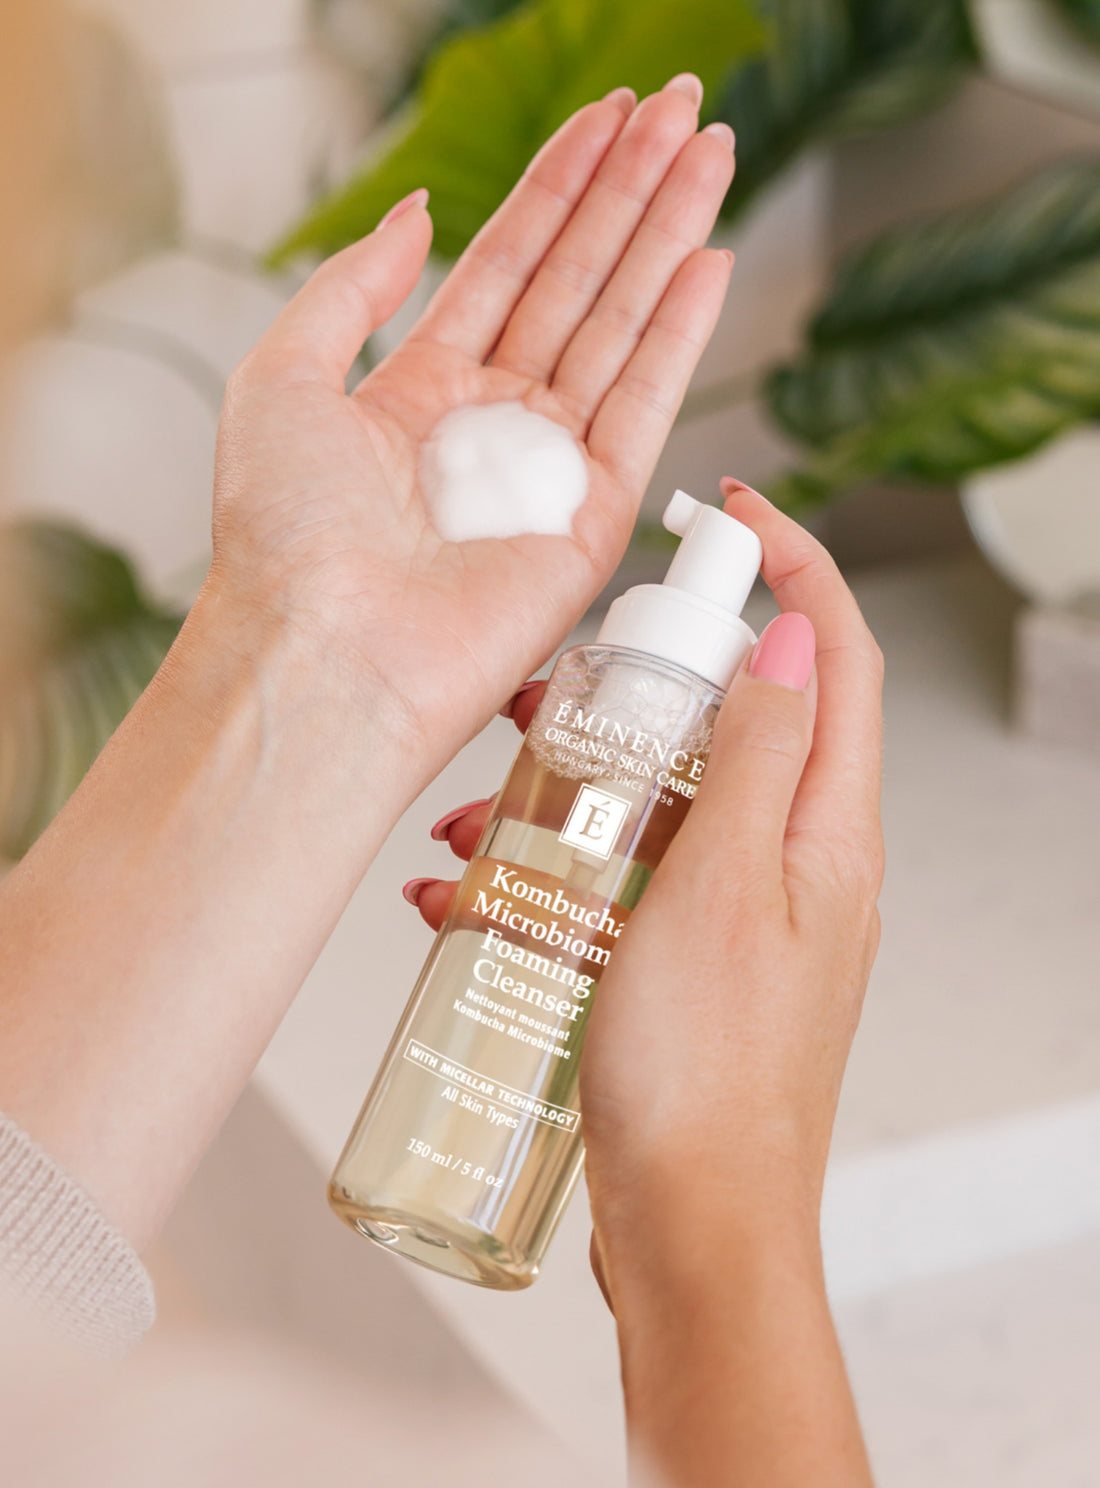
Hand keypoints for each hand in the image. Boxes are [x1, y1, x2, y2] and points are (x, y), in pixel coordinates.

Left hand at [208, 77, 735, 780]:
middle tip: (685, 107)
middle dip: (632, 191)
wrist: (319, 656)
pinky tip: (709, 260)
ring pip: (623, 327)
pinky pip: (646, 408)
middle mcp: (494, 428)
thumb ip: (351, 286)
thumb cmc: (282, 540)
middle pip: (581, 283)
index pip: (509, 265)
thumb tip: (417, 215)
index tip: (608, 116)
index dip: (560, 187)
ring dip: (669, 237)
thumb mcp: (282, 377)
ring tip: (712, 151)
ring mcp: (550, 473)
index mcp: (422, 392)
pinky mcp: (593, 521)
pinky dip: (681, 335)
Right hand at [408, 484, 883, 1296]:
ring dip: (568, 789)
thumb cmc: (708, 1078)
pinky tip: (471, 897)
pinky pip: (623, 875)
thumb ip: (763, 758)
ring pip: (660, 796)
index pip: (837, 657)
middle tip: (544, 696)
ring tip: (472, 822)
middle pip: (732, 717)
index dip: (795, 567)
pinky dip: (555, 866)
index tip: (729, 512)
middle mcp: (795, 859)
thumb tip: (793, 636)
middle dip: (633, 688)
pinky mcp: (684, 957)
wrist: (691, 1230)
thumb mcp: (726, 890)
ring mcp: (738, 909)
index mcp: (827, 829)